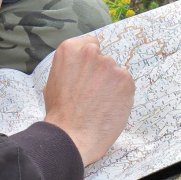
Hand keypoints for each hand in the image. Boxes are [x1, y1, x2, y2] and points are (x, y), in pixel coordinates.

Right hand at [42, 35, 134, 165]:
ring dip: (111, 84)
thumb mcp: (54, 79)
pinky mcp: (125, 80)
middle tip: (92, 93)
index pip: (90, 43)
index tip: (88, 73)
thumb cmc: (60, 112)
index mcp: (70, 49)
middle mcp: (91, 52)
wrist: (72, 135)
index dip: (89, 61)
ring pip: (115, 72)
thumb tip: (82, 66)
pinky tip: (109, 108)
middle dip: (101, 73)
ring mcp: (110, 65)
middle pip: (104, 58)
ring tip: (99, 104)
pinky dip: (121, 95)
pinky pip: (126, 84)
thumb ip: (71, 65)